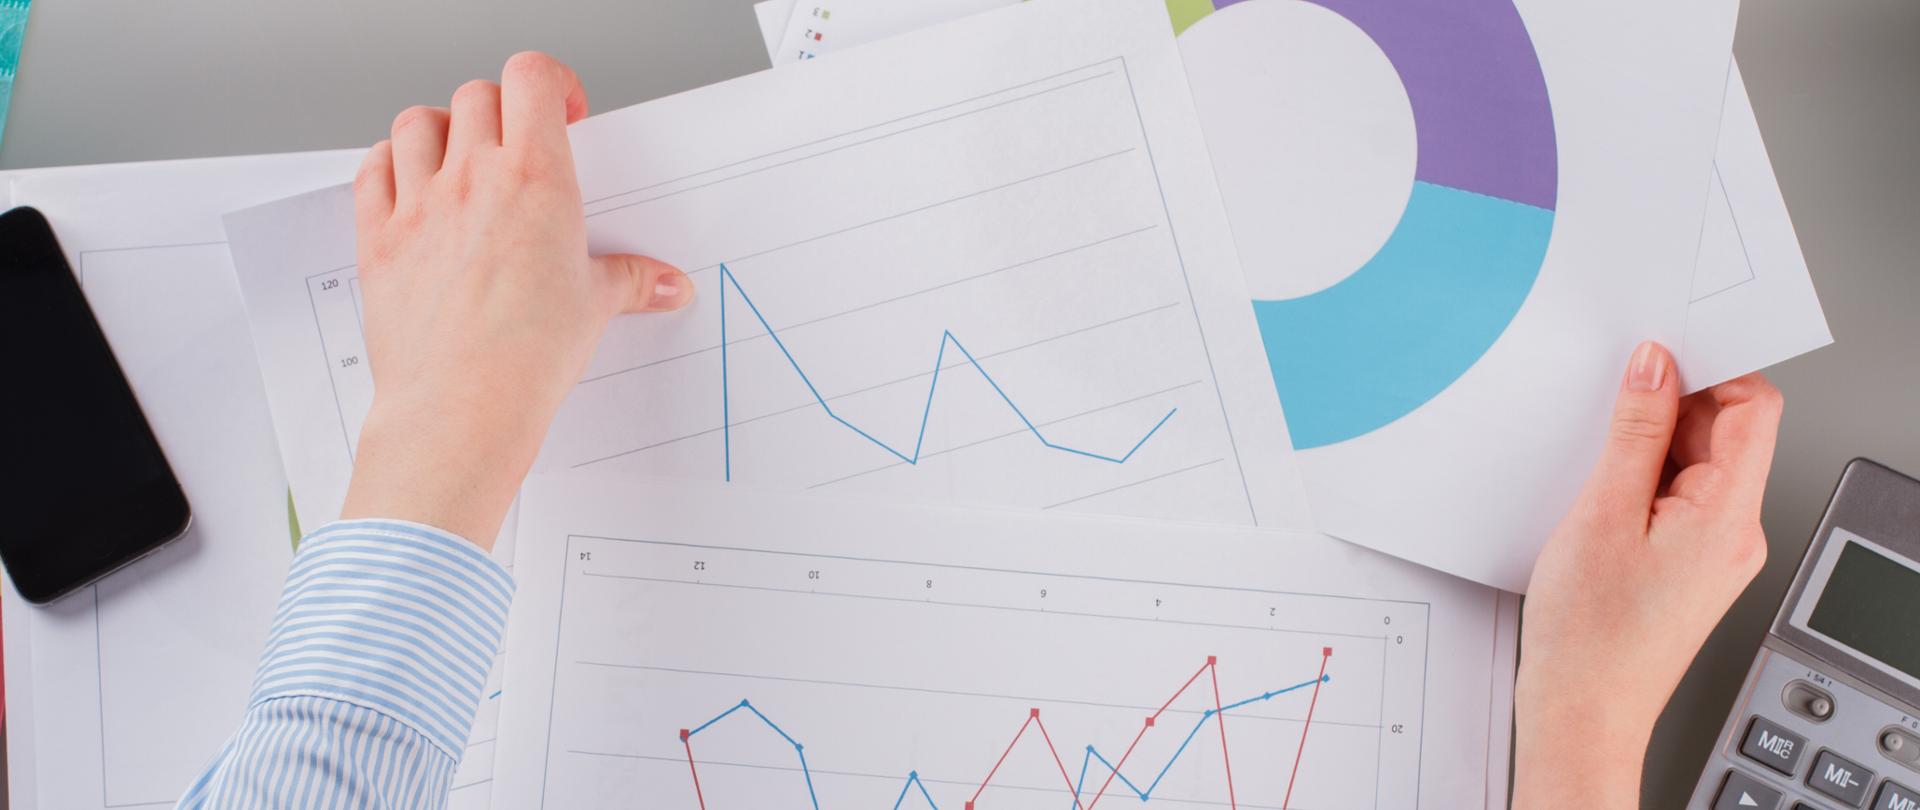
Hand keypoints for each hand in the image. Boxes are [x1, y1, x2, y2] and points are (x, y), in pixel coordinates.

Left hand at [339, 52, 694, 546]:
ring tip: (461, 159)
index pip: (531, 78)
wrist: (461, 405)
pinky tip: (410, 187)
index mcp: (535, 179)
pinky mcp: (380, 238)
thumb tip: (666, 284)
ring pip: (417, 123)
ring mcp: (420, 204)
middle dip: (502, 111)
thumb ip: (631, 281)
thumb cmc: (526, 358)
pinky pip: (371, 172)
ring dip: (441, 130)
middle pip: (477, 96)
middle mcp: (473, 177)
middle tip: (519, 145)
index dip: (550, 83)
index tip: (563, 111)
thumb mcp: (594, 309)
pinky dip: (388, 167)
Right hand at [1511, 342, 1782, 808]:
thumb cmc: (1591, 637)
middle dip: (1671, 404)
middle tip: (1611, 404)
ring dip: (1649, 444)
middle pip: (1725, 432)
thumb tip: (1656, 367)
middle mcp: (1736, 532)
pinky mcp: (1686, 562)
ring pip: (1696, 462)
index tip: (1663, 352)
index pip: (1755, 409)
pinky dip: (1640, 479)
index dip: (1713, 369)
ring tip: (1597, 465)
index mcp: (1731, 516)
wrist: (1579, 711)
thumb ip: (1634, 432)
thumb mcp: (1602, 513)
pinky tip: (1599, 494)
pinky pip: (1676, 496)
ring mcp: (1713, 549)